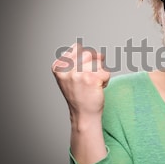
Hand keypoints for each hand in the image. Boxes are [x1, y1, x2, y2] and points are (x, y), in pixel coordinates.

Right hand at [52, 42, 109, 163]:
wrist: (84, 115)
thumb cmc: (79, 95)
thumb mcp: (69, 76)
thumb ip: (75, 61)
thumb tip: (96, 52)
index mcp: (58, 67)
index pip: (77, 48)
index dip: (85, 58)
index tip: (82, 72)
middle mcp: (66, 69)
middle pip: (89, 53)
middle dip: (94, 64)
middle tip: (90, 79)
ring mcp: (78, 74)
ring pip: (99, 62)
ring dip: (100, 73)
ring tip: (93, 84)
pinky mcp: (91, 79)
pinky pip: (106, 72)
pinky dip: (106, 80)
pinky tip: (98, 89)